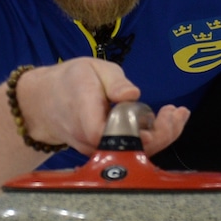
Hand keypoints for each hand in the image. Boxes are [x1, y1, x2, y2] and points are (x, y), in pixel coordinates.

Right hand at [15, 57, 189, 154]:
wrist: (42, 102)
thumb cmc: (68, 81)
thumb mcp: (92, 69)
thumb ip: (114, 82)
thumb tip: (133, 94)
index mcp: (89, 120)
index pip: (121, 137)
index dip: (148, 131)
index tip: (164, 111)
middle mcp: (94, 143)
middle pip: (134, 150)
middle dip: (164, 133)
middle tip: (178, 112)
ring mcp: (98, 151)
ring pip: (135, 152)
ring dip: (161, 135)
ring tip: (177, 113)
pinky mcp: (103, 152)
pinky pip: (130, 149)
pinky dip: (150, 136)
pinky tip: (164, 120)